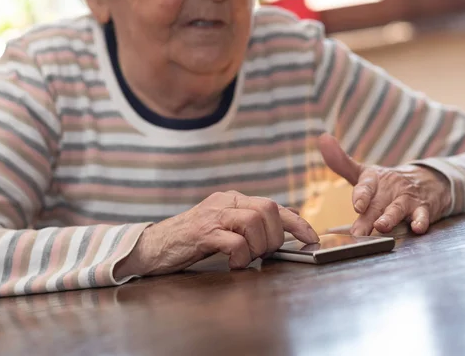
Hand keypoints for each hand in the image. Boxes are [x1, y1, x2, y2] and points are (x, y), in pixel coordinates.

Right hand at [115, 191, 318, 276]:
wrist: (152, 246)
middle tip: (262, 254)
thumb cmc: (190, 239)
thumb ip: (252, 222)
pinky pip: (234, 241)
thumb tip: (287, 221)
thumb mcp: (224, 226)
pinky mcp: (202, 233)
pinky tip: (233, 264)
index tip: (312, 238)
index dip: (296, 223)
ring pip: (254, 222)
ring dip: (257, 247)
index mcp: (233, 200)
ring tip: (245, 259)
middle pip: (268, 210)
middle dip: (274, 238)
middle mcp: (225, 202)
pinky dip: (240, 257)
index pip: (274, 206)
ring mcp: (213, 215)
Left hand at [317, 134, 451, 235]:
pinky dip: (421, 221)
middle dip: (367, 219)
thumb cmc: (386, 182)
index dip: (361, 196)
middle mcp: (389, 188)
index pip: (365, 186)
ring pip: (397, 209)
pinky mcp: (423, 209)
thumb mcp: (364, 173)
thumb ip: (341, 163)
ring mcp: (407, 199)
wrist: (427, 179)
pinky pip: (423, 215)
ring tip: (382, 226)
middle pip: (377, 204)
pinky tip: (418, 228)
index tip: (357, 205)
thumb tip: (323, 138)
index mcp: (373, 179)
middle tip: (358, 232)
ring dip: (390, 218)